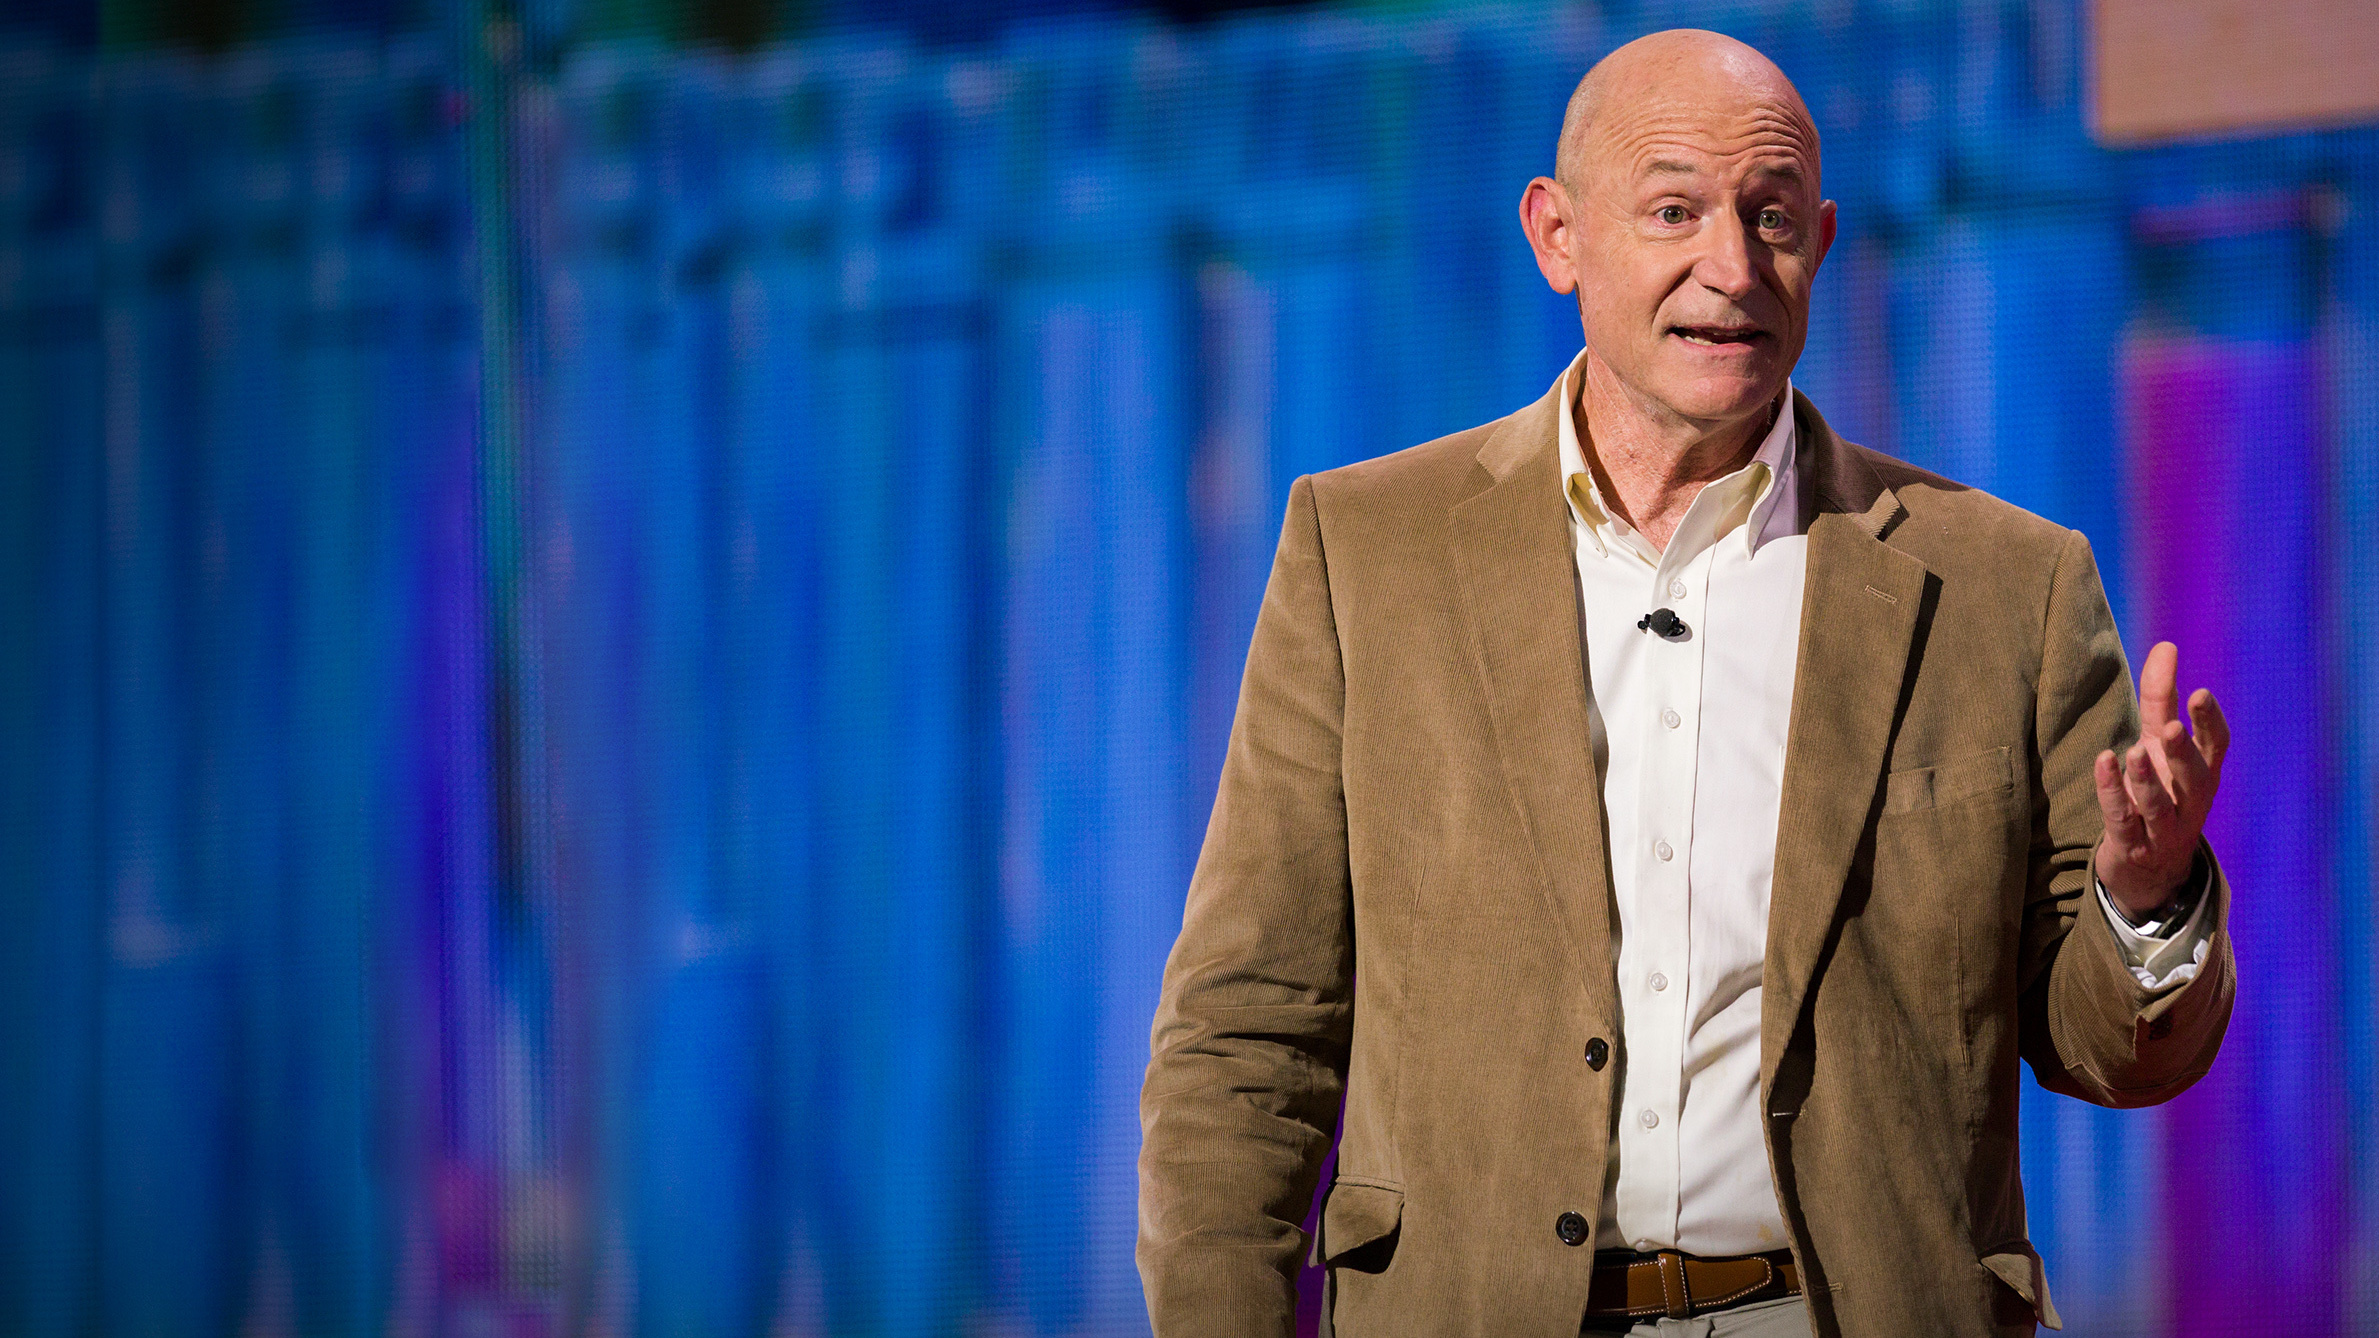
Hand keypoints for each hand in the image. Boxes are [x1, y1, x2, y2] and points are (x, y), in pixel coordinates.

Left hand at [2093, 641, 2229, 918]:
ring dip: (2145, 779)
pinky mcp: (2132, 845)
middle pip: (2192, 776)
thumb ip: (2161, 697)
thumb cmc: (2158, 790)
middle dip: (2181, 752)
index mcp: (2202, 774)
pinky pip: (2121, 819)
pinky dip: (2111, 793)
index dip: (2210, 722)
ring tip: (2133, 752)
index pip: (2216, 747)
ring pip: (2156, 803)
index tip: (2200, 693)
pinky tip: (2103, 765)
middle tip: (2169, 727)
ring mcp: (2163, 828)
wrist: (2148, 868)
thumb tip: (2166, 645)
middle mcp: (2189, 801)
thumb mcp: (2159, 744)